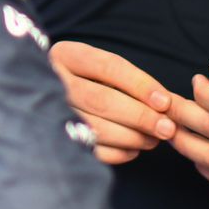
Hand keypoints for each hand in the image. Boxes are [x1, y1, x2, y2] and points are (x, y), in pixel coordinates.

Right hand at [50, 40, 177, 164]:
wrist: (39, 98)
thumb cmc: (84, 81)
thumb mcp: (98, 69)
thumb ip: (130, 81)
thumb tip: (169, 103)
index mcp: (66, 55)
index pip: (108, 66)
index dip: (140, 84)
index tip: (165, 101)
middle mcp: (52, 81)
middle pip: (102, 99)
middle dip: (140, 116)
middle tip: (168, 128)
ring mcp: (48, 112)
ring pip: (96, 128)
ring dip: (132, 136)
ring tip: (154, 139)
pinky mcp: (53, 139)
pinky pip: (89, 150)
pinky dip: (117, 153)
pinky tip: (133, 149)